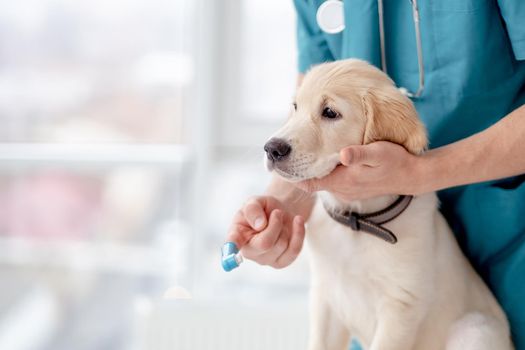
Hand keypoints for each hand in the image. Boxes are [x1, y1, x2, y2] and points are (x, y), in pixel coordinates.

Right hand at [226, 196, 305, 268]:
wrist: (281, 212)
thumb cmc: (263, 208)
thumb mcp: (255, 201)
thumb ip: (253, 209)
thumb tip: (260, 225)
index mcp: (237, 234)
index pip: (233, 243)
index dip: (231, 248)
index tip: (231, 250)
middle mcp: (248, 251)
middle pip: (265, 243)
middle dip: (275, 224)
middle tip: (277, 212)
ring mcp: (265, 259)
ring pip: (282, 245)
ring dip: (285, 227)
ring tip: (281, 218)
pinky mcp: (281, 262)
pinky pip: (294, 250)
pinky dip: (299, 233)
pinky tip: (297, 221)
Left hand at [296, 141, 423, 200]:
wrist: (411, 176)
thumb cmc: (394, 161)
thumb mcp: (378, 153)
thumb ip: (360, 154)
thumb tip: (344, 155)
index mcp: (341, 181)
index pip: (307, 183)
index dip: (292, 175)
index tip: (279, 163)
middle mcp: (340, 189)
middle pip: (310, 183)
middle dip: (298, 171)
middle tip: (284, 155)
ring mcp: (346, 191)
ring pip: (320, 182)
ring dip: (311, 171)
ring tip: (299, 154)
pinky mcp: (352, 188)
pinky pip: (330, 182)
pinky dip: (323, 173)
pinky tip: (322, 159)